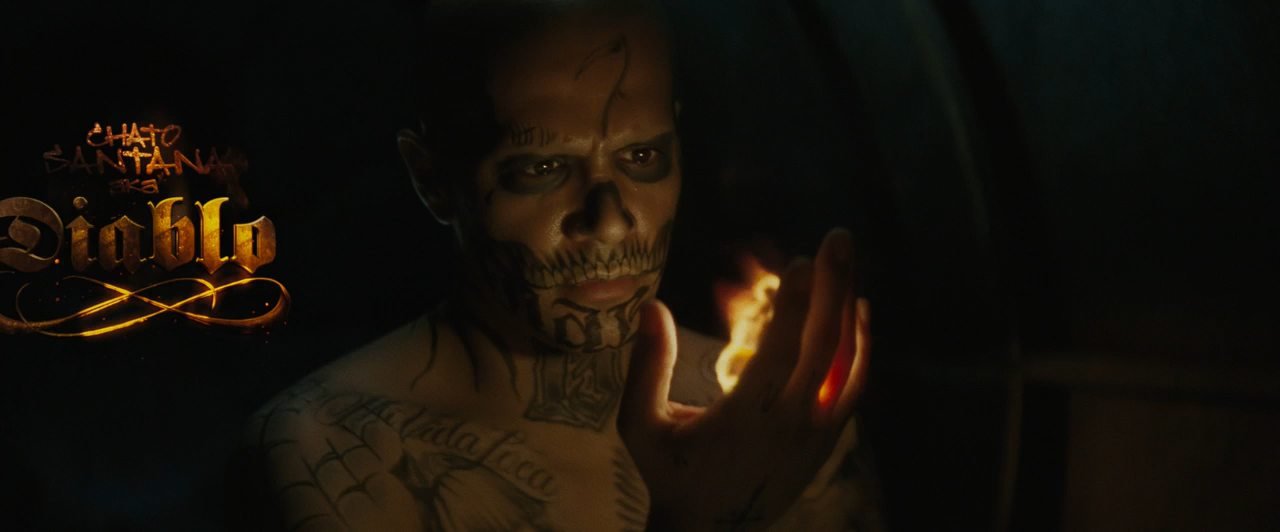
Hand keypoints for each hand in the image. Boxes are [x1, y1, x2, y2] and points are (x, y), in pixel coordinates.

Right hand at [618, 228, 870, 530]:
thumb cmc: (669, 473)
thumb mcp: (639, 426)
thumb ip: (645, 367)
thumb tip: (651, 305)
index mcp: (746, 418)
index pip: (783, 348)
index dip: (797, 300)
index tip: (800, 258)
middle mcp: (790, 425)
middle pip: (825, 344)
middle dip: (835, 285)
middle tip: (839, 237)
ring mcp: (815, 436)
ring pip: (847, 363)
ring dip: (850, 307)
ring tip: (847, 261)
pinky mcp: (827, 442)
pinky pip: (853, 388)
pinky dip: (861, 348)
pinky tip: (859, 311)